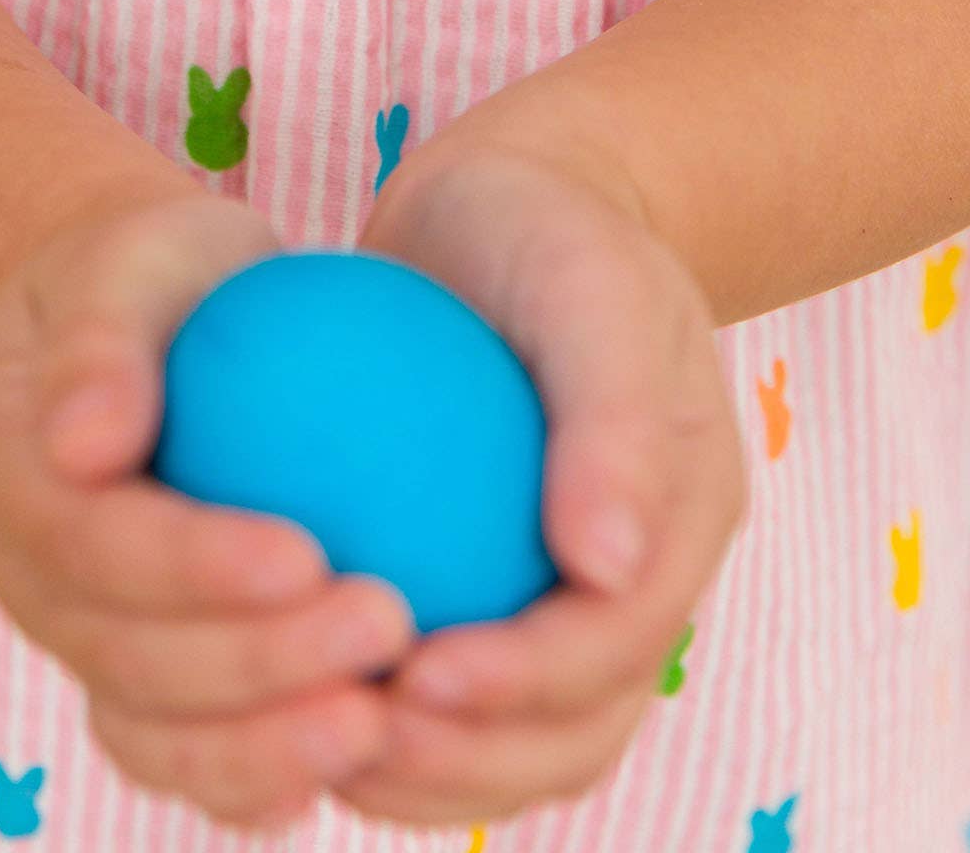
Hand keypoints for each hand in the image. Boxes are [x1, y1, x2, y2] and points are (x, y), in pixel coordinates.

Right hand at [0, 187, 415, 830]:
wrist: (153, 318)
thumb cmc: (158, 269)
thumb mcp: (133, 253)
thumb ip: (103, 338)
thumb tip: (84, 443)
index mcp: (4, 471)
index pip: (88, 541)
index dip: (189, 566)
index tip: (309, 557)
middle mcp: (27, 577)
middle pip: (123, 656)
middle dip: (254, 666)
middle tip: (384, 627)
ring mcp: (78, 640)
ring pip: (150, 731)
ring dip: (262, 746)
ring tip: (378, 719)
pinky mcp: (136, 683)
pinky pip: (186, 754)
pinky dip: (258, 778)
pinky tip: (359, 756)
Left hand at [343, 141, 744, 827]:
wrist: (512, 199)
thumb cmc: (553, 224)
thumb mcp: (591, 283)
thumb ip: (613, 413)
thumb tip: (608, 562)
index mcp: (684, 518)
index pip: (615, 648)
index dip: (523, 690)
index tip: (412, 678)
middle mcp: (634, 579)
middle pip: (571, 732)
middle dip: (468, 765)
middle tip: (346, 734)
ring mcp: (565, 594)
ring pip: (508, 741)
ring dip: (421, 770)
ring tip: (310, 740)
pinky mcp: (492, 587)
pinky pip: (445, 685)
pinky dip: (382, 715)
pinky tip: (285, 693)